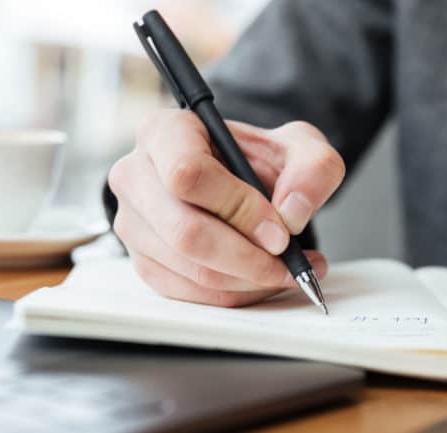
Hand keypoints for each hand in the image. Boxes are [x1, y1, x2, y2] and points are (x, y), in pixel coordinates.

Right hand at [109, 109, 345, 306]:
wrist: (242, 183)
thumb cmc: (259, 160)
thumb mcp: (301, 147)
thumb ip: (313, 168)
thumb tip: (292, 212)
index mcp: (163, 132)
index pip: (187, 174)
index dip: (237, 208)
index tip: (279, 230)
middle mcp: (135, 176)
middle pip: (185, 231)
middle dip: (247, 257)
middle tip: (288, 263)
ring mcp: (133, 223)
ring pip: (189, 269)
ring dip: (247, 280)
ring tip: (288, 271)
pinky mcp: (143, 262)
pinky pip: (188, 293)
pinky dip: (234, 294)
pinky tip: (263, 279)